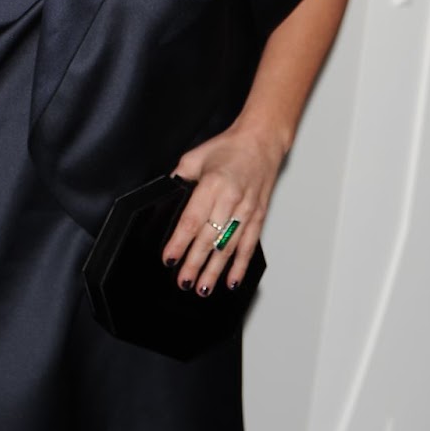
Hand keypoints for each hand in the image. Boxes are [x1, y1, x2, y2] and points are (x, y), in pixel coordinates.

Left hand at [162, 126, 285, 295]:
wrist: (262, 142)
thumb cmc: (229, 148)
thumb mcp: (195, 157)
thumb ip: (180, 178)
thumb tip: (167, 197)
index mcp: (213, 184)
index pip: (192, 220)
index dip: (180, 242)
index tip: (169, 258)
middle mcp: (231, 200)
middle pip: (209, 238)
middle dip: (194, 263)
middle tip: (183, 282)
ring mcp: (247, 211)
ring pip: (229, 247)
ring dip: (215, 271)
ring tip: (203, 289)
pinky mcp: (258, 217)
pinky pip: (249, 246)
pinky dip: (240, 266)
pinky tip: (231, 281)